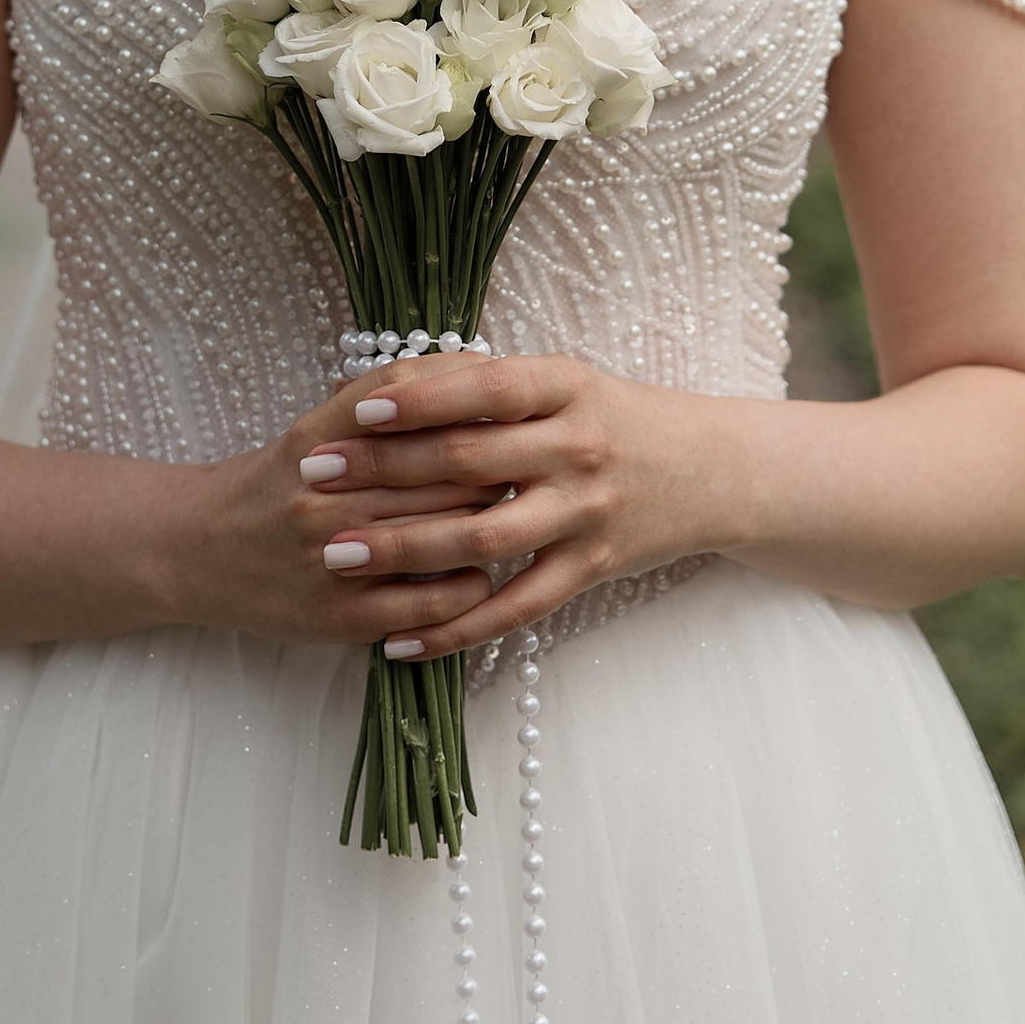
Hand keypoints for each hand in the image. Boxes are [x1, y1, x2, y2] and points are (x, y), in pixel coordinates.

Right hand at [170, 373, 512, 653]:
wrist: (195, 552)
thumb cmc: (275, 482)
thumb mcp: (317, 424)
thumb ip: (389, 394)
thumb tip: (477, 366)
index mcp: (319, 438)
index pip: (418, 407)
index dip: (474, 407)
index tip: (505, 414)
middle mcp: (323, 496)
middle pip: (445, 472)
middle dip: (495, 467)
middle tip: (521, 466)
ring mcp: (332, 560)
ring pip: (447, 535)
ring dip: (490, 525)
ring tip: (507, 516)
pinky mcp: (342, 618)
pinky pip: (434, 603)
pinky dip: (469, 587)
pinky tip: (475, 573)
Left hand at [291, 347, 744, 659]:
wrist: (712, 471)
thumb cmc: (613, 416)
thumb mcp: (560, 383)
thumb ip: (479, 384)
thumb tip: (375, 383)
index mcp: (567, 386)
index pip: (484, 387)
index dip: (418, 397)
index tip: (354, 407)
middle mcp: (579, 447)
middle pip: (469, 461)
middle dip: (383, 469)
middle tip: (312, 475)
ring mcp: (586, 512)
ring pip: (483, 539)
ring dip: (403, 548)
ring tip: (336, 554)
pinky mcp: (591, 569)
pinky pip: (516, 608)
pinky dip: (455, 628)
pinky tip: (399, 640)